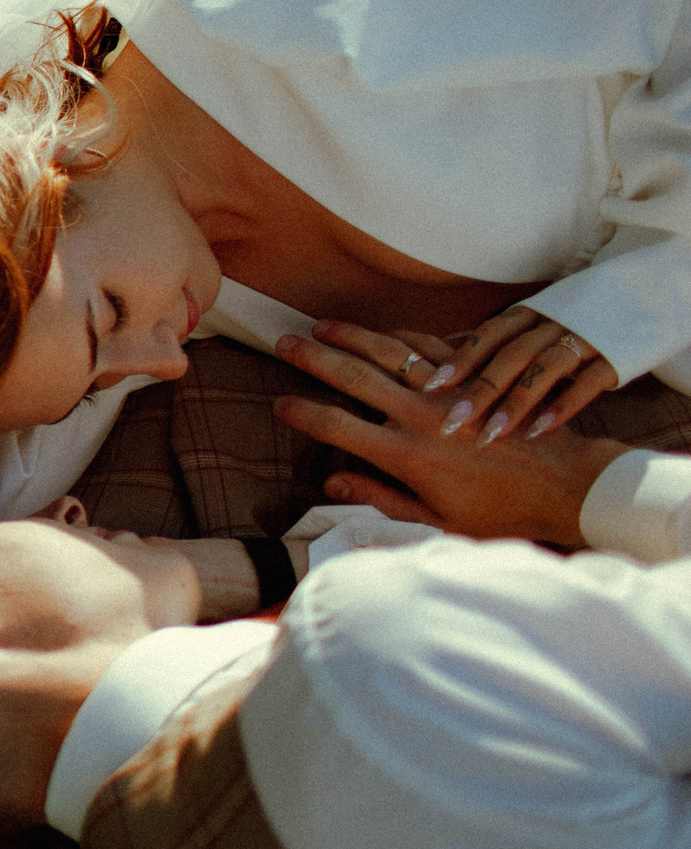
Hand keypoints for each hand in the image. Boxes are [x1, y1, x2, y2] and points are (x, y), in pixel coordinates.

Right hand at [270, 320, 630, 544]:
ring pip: (388, 351)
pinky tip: (383, 334)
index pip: (336, 425)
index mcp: (406, 456)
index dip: (302, 412)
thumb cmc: (503, 513)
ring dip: (350, 335)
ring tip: (321, 326)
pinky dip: (402, 337)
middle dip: (312, 357)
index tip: (281, 404)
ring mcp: (449, 391)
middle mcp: (421, 416)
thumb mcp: (438, 522)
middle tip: (283, 343)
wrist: (568, 485)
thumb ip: (382, 499)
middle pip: (353, 375)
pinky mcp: (476, 377)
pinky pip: (431, 346)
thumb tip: (332, 481)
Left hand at [424, 307, 617, 445]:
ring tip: (490, 435)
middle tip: (451, 425)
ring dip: (516, 403)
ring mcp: (585, 339)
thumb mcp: (536, 320)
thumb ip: (495, 339)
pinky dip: (563, 406)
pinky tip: (540, 430)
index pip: (490, 335)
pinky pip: (588, 383)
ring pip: (545, 370)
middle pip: (511, 356)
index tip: (430, 387)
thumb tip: (441, 352)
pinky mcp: (615, 358)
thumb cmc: (573, 320)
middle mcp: (553, 323)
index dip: (462, 359)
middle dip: (479, 391)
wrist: (645, 296)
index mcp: (530, 313)